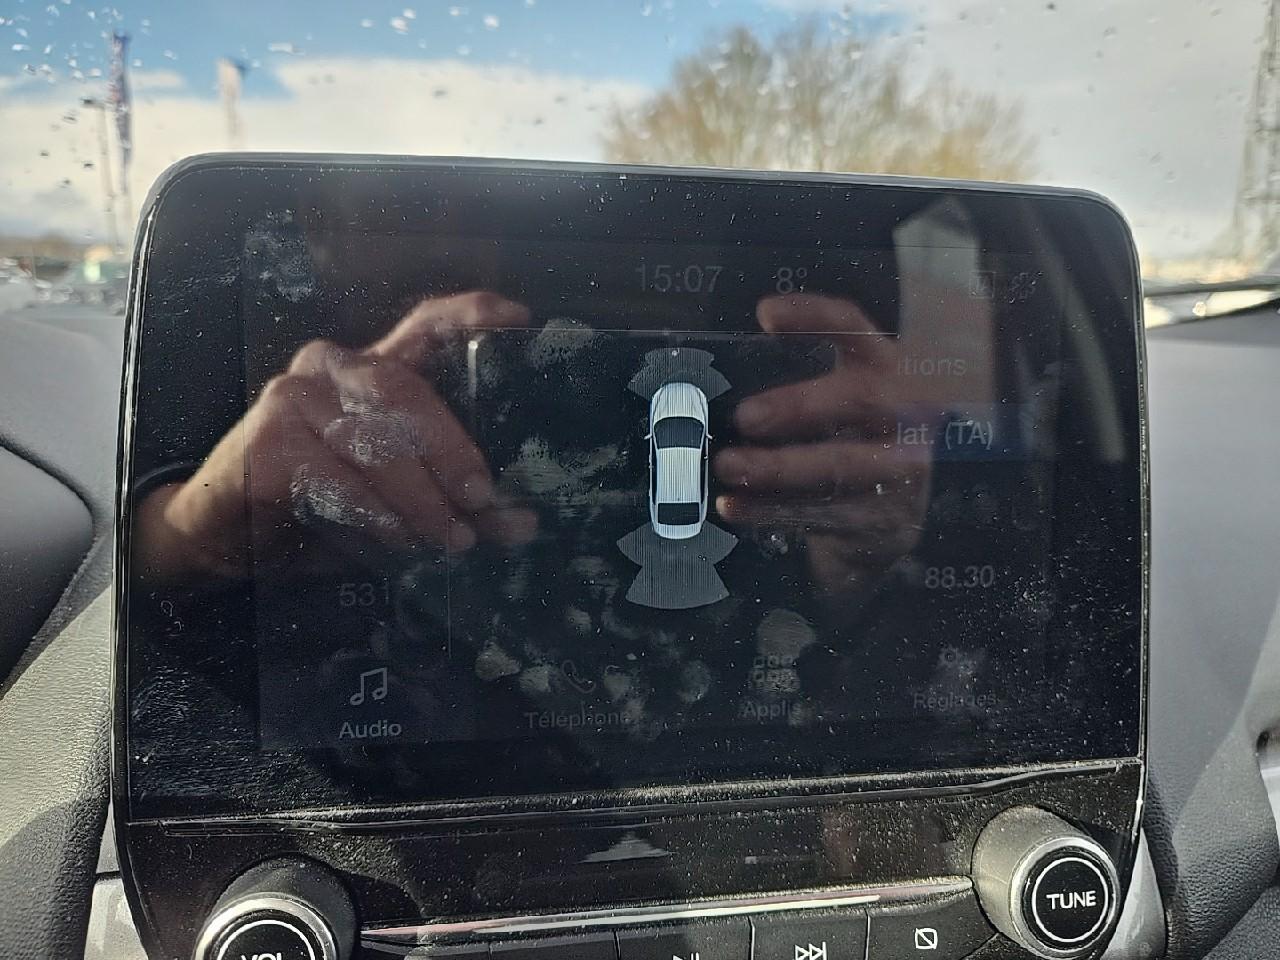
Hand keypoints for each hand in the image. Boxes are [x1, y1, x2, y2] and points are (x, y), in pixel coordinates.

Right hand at [136, 291, 536, 581]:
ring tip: (449, 537)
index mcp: (373, 371)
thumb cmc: (323, 506)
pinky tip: (396, 536)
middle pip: (404, 391)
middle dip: (451, 450)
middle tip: (483, 498)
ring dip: (419, 496)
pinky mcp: (266, 442)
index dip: (470, 315)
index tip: (517, 318)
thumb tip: (523, 523)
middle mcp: (333, 369)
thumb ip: (457, 503)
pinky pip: (332, 476)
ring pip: (372, 439)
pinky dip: (372, 511)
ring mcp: (294, 398)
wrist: (225, 538)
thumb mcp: (401, 503)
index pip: (424, 325)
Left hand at [713, 293, 931, 593]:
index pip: (856, 331)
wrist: (906, 514)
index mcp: (891, 371)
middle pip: (861, 399)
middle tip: (745, 417)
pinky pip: (824, 513)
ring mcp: (904, 469)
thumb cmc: (862, 441)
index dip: (815, 317)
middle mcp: (906, 414)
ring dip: (776, 468)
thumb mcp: (852, 403)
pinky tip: (734, 505)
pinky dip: (773, 511)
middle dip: (799, 406)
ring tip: (728, 466)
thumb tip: (726, 391)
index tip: (766, 315)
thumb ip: (809, 388)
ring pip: (838, 466)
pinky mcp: (885, 518)